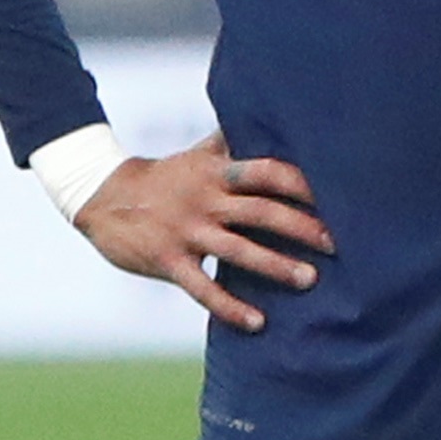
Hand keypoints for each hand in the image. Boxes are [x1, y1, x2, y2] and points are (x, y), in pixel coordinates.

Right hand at [72, 138, 331, 332]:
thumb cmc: (164, 176)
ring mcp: (187, 231)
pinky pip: (203, 288)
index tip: (337, 196)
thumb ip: (233, 142)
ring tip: (310, 280)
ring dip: (276, 265)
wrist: (101, 196)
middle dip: (302, 227)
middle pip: (261, 210)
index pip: (267, 171)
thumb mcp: (197, 154)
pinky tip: (257, 323)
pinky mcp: (168, 260)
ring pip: (238, 250)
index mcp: (216, 171)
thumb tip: (270, 116)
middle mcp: (205, 199)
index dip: (302, 183)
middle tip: (338, 244)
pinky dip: (231, 306)